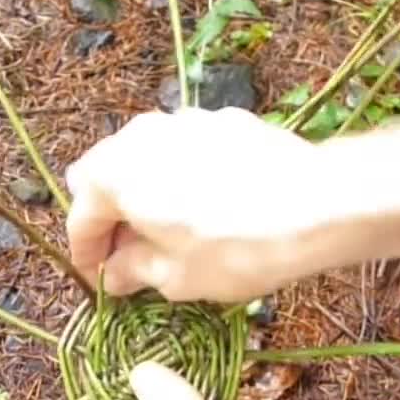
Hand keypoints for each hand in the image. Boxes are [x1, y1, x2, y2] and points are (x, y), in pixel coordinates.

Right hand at [65, 107, 328, 302]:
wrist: (317, 206)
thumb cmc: (236, 249)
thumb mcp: (176, 277)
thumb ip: (133, 272)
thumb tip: (114, 275)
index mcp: (115, 173)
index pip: (82, 217)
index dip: (86, 254)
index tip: (96, 278)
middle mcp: (141, 135)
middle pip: (108, 180)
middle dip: (111, 220)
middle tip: (127, 258)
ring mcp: (185, 122)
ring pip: (147, 162)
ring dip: (145, 197)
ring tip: (164, 235)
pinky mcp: (224, 123)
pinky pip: (185, 154)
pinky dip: (180, 181)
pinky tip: (204, 210)